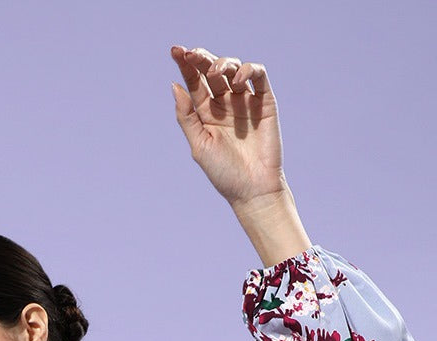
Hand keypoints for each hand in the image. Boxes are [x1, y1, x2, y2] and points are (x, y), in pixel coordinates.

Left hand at [170, 45, 288, 209]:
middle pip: (212, 72)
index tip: (176, 51)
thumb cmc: (223, 172)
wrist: (252, 189)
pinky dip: (249, 70)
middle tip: (192, 54)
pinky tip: (238, 79)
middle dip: (202, 59)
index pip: (194, 83)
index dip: (186, 65)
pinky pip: (258, 76)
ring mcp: (245, 101)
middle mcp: (225, 103)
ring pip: (234, 69)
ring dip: (223, 64)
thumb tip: (174, 86)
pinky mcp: (265, 102)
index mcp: (206, 112)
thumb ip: (187, 116)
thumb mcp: (199, 144)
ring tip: (216, 73)